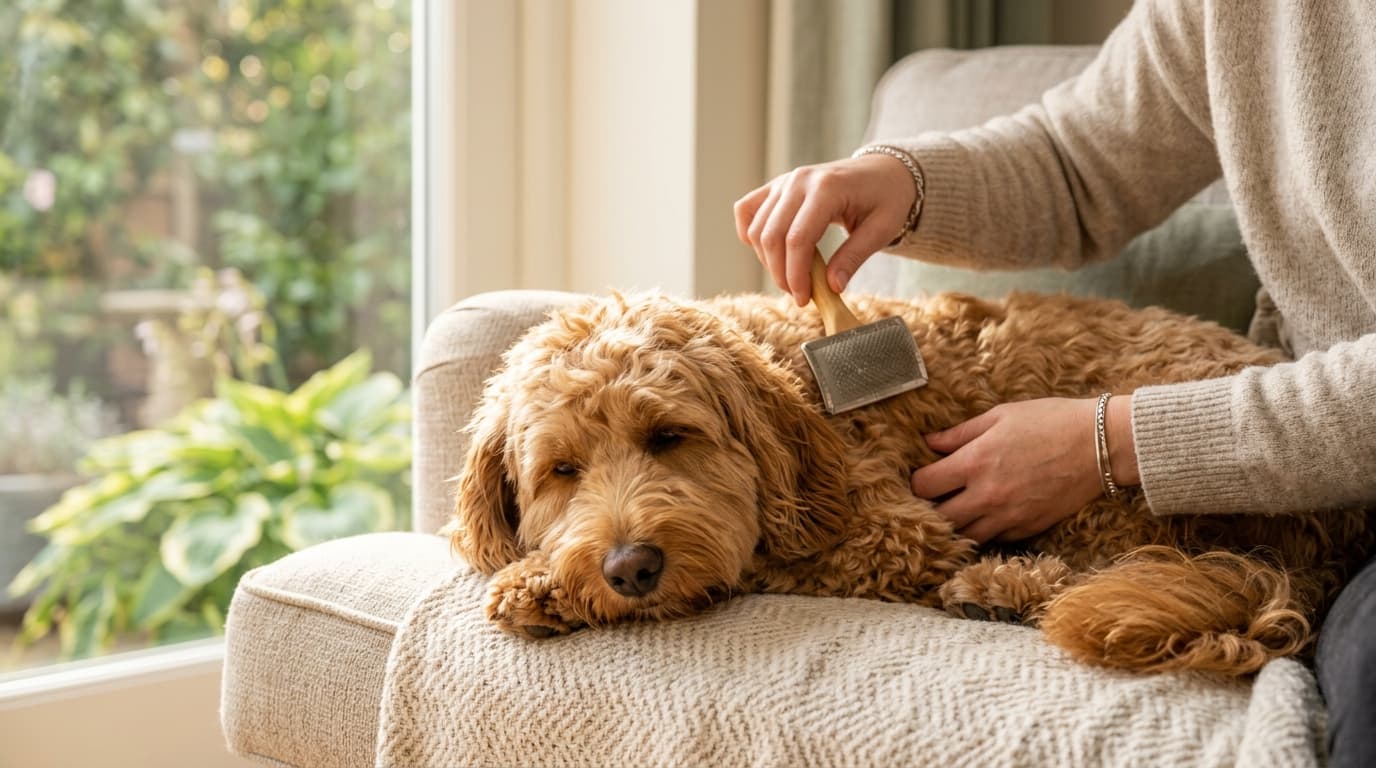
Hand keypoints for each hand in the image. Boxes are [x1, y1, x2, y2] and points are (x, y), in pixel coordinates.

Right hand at [733, 154, 915, 305]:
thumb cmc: (887, 198)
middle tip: (799, 295)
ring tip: (791, 277)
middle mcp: (799, 180)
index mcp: (827, 188)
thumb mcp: (882, 228)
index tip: (804, 299)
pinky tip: (768, 251)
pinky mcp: (776, 187)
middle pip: (772, 236)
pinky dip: (750, 234)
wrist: (883, 171)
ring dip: (768, 261)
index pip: (798, 238)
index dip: (796, 274)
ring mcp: (784, 181)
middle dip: (781, 273)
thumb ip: (854, 256)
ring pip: (757, 229)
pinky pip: (747, 210)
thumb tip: (832, 287)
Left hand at [910, 396, 1137, 543]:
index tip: (923, 475)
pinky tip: (987, 516)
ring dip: (956, 525)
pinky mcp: (1029, 528)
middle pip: (939, 518)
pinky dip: (985, 531)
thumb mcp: (1001, 416)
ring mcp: (1008, 516)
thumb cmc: (1051, 421)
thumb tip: (929, 443)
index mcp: (975, 462)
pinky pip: (994, 539)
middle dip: (932, 508)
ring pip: (965, 536)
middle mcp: (987, 495)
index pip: (924, 485)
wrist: (1100, 445)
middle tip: (936, 497)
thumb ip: (960, 433)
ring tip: (958, 510)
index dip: (918, 481)